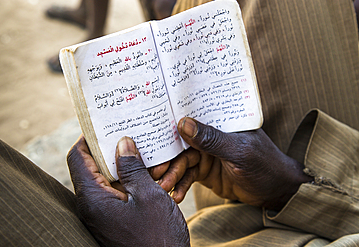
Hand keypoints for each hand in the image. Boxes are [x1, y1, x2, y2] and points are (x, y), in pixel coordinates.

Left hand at [67, 135, 189, 246]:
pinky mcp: (113, 219)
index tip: (105, 124)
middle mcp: (92, 205)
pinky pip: (114, 192)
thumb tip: (122, 144)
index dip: (88, 138)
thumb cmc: (158, 238)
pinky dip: (127, 180)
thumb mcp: (149, 196)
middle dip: (109, 148)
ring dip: (121, 165)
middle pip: (90, 166)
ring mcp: (102, 213)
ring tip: (142, 150)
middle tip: (129, 133)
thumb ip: (133, 168)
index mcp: (94, 198)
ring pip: (105, 179)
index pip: (78, 157)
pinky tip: (146, 172)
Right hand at [160, 118, 312, 209]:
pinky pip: (187, 177)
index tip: (151, 131)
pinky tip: (175, 195)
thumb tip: (183, 123)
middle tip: (152, 170)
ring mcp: (205, 153)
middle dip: (166, 156)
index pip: (192, 116)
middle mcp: (209, 135)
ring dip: (171, 175)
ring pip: (181, 162)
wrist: (275, 191)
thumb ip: (212, 139)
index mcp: (219, 121)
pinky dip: (180, 186)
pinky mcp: (204, 171)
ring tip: (162, 187)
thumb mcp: (239, 151)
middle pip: (180, 142)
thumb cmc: (265, 164)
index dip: (170, 122)